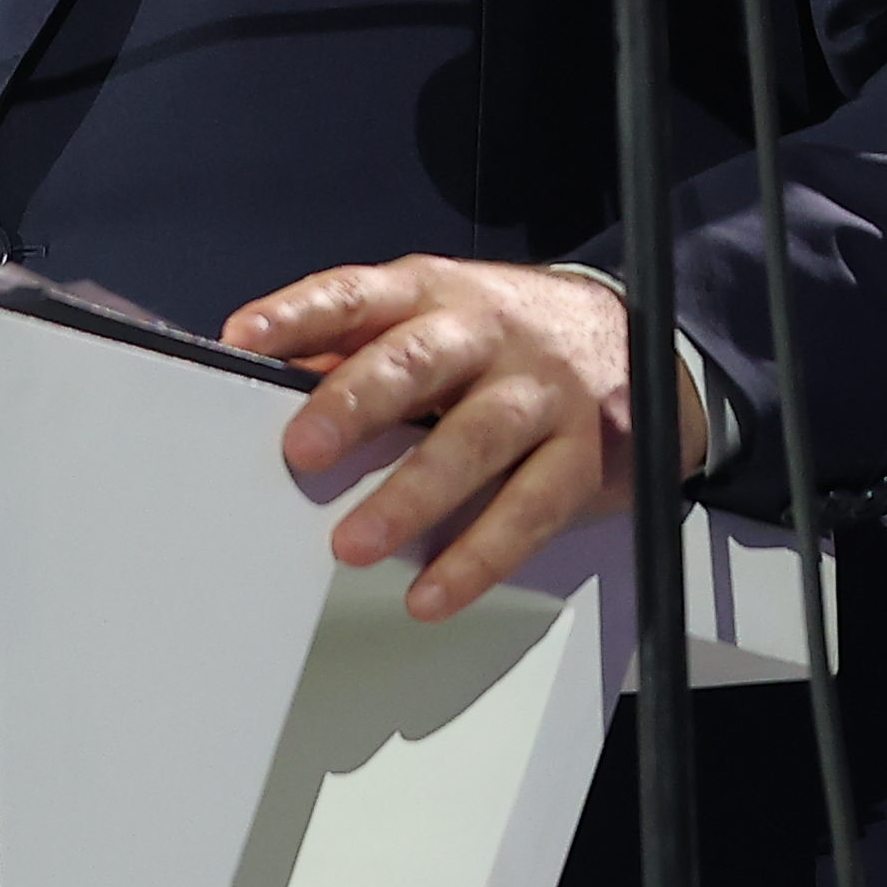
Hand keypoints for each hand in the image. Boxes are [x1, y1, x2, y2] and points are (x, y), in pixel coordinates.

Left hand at [220, 254, 702, 621]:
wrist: (642, 338)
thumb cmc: (506, 334)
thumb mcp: (436, 313)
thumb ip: (357, 343)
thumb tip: (269, 374)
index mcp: (435, 291)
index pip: (358, 293)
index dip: (301, 312)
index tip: (244, 336)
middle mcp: (488, 335)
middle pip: (419, 361)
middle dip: (357, 403)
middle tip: (302, 450)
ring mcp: (540, 395)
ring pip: (474, 442)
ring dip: (410, 496)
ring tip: (353, 544)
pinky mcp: (583, 457)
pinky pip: (528, 512)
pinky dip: (477, 559)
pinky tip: (430, 595)